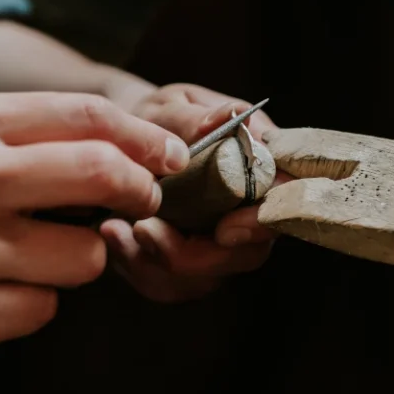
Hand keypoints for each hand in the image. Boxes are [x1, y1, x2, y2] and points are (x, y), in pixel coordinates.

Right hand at [0, 93, 188, 373]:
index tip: (173, 157)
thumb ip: (31, 137)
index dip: (145, 138)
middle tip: (142, 202)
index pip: (84, 117)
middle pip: (101, 174)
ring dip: (78, 259)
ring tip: (30, 256)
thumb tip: (136, 148)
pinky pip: (44, 309)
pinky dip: (32, 304)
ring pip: (85, 256)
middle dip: (141, 192)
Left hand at [102, 83, 280, 302]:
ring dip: (157, 263)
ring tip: (116, 228)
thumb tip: (234, 116)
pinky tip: (111, 234)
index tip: (223, 230)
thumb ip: (198, 117)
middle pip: (247, 254)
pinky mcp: (187, 268)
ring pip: (205, 279)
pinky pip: (169, 286)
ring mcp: (220, 246)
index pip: (282, 205)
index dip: (259, 224)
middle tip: (145, 229)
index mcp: (262, 169)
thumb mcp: (173, 107)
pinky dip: (137, 267)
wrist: (122, 142)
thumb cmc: (158, 120)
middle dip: (197, 256)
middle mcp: (249, 213)